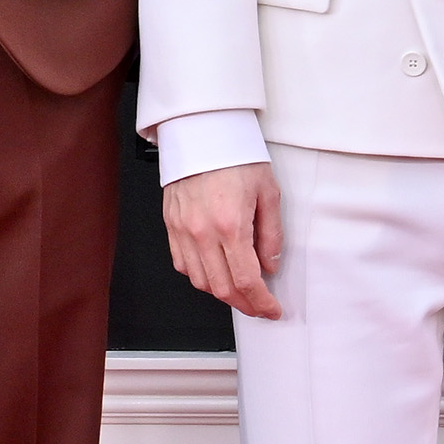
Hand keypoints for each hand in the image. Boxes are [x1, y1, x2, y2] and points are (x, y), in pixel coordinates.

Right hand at [162, 162, 285, 319]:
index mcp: (231, 224)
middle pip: (222, 288)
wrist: (203, 133)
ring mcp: (183, 230)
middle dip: (244, 304)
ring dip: (222, 293)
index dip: (261, 302)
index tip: (271, 309)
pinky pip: (182, 264)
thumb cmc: (236, 156)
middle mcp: (203, 232)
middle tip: (259, 306)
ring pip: (200, 281)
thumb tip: (270, 265)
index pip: (247, 280)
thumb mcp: (269, 193)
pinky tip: (215, 272)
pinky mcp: (171, 225)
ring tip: (240, 291)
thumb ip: (271, 235)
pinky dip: (200, 276)